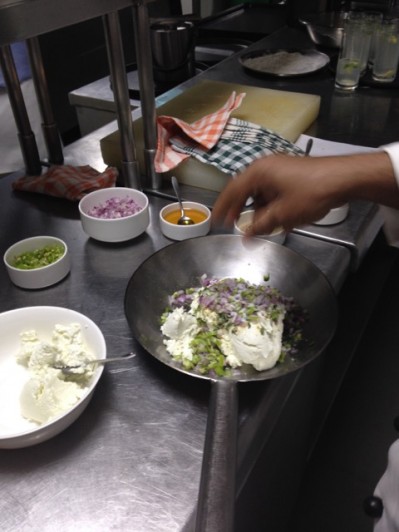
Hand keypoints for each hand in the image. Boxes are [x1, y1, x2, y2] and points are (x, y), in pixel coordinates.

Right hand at [212, 151, 396, 234]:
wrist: (343, 179)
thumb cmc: (310, 194)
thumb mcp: (282, 214)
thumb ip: (260, 226)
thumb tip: (245, 237)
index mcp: (257, 173)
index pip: (231, 192)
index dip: (222, 209)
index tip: (216, 222)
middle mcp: (264, 167)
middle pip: (245, 191)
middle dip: (243, 211)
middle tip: (235, 225)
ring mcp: (278, 169)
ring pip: (261, 192)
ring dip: (260, 210)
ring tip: (263, 227)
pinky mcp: (290, 174)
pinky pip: (273, 191)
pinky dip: (273, 205)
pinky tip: (280, 220)